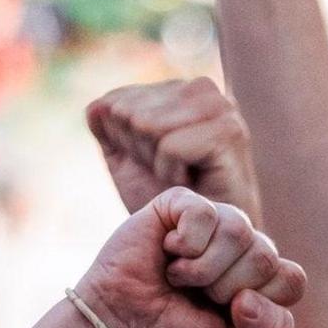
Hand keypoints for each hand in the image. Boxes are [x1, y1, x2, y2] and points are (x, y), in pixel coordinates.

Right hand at [72, 188, 303, 327]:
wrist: (123, 327)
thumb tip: (252, 296)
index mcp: (263, 277)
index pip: (291, 280)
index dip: (260, 304)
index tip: (227, 316)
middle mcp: (244, 245)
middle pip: (265, 257)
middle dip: (226, 288)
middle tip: (197, 295)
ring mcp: (215, 221)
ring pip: (239, 232)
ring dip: (203, 268)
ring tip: (180, 277)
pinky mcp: (181, 203)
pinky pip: (204, 213)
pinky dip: (185, 243)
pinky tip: (169, 251)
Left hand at [87, 79, 258, 217]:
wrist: (204, 239)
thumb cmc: (168, 199)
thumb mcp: (125, 156)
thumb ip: (106, 125)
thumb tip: (98, 107)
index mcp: (177, 88)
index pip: (114, 101)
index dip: (123, 142)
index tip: (153, 162)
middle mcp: (202, 88)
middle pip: (129, 111)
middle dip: (138, 150)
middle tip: (167, 173)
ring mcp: (220, 107)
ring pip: (147, 124)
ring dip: (155, 161)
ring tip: (179, 176)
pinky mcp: (228, 132)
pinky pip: (169, 145)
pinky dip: (171, 172)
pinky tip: (191, 182)